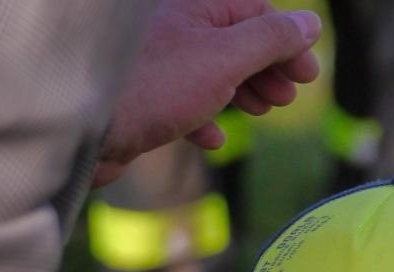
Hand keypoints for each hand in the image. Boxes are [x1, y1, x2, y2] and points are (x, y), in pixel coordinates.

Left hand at [94, 0, 320, 185]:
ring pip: (210, 72)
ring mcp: (156, 63)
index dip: (286, 42)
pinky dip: (203, 118)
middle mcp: (172, 26)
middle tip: (285, 99)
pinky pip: (181, 102)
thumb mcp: (224, 57)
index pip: (254, 12)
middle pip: (233, 41)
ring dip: (240, 91)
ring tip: (259, 111)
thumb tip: (308, 24)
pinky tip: (214, 137)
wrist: (85, 126)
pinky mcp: (141, 98)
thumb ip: (269, 40)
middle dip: (264, 68)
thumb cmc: (153, 85)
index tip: (307, 77)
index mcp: (193, 3)